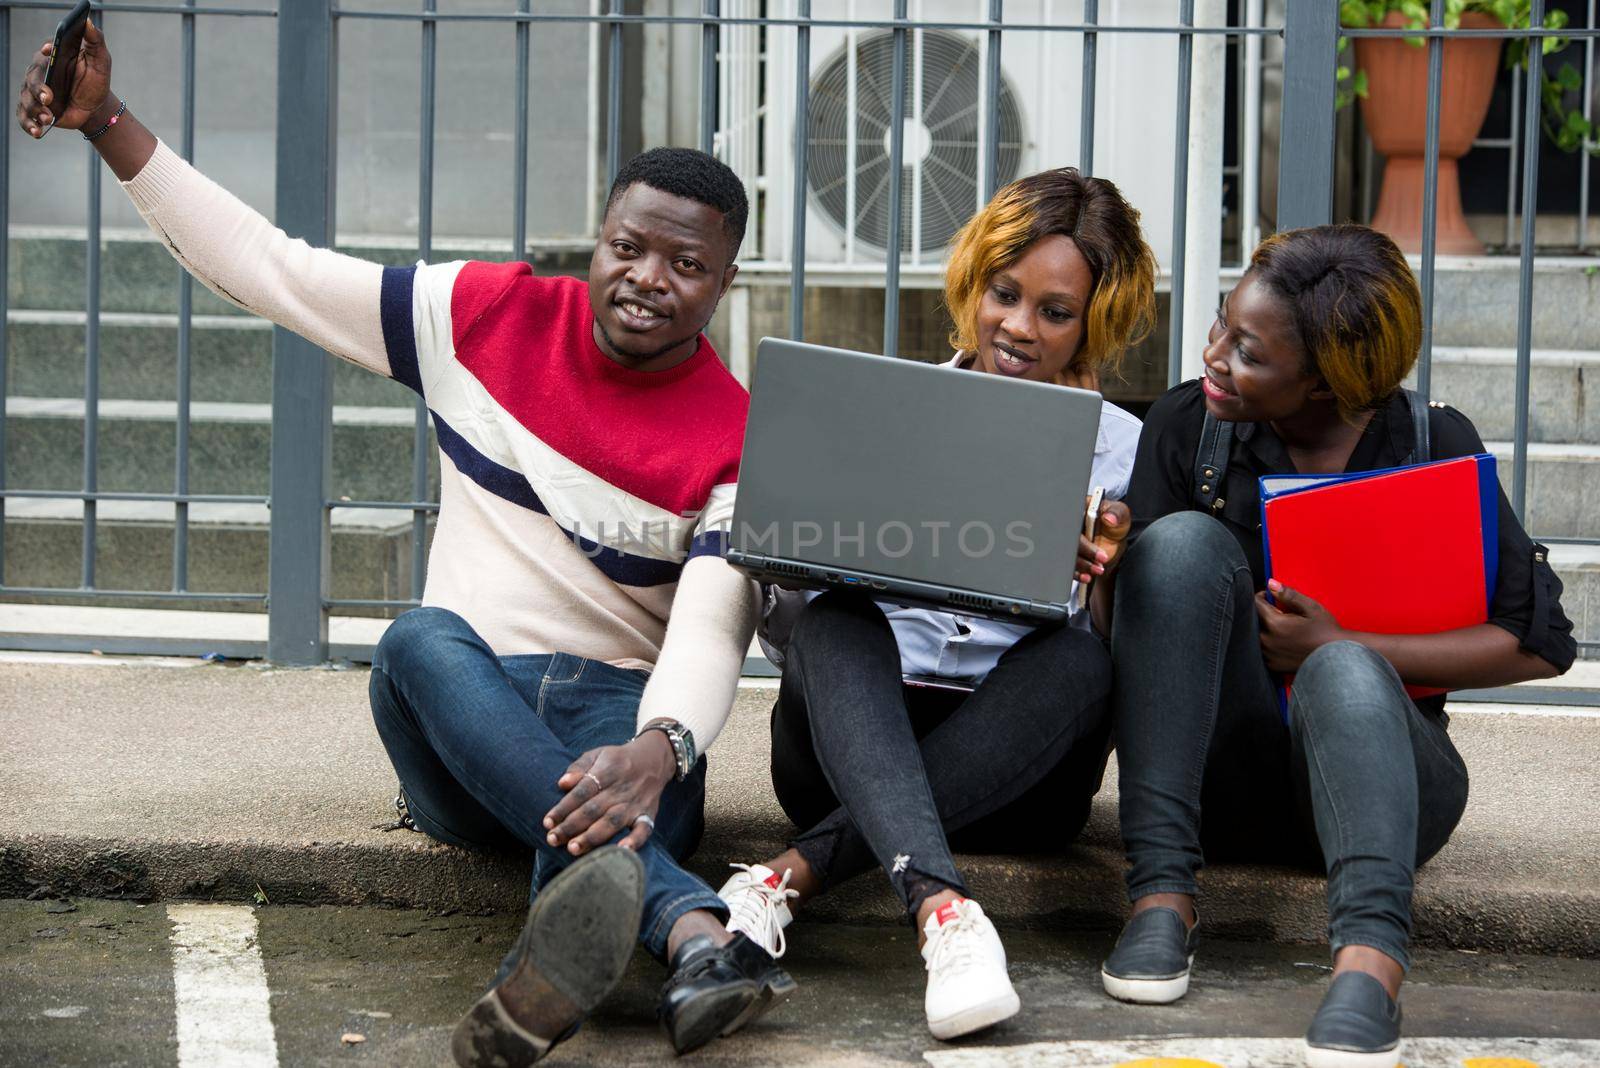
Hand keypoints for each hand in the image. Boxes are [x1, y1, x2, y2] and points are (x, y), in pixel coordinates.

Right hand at [17, 19, 113, 137]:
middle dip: (39, 90)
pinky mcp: (35, 109)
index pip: (46, 52)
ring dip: (35, 110)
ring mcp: (34, 92)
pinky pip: (25, 117)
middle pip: (32, 79)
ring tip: (47, 118)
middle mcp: (39, 72)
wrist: (95, 108)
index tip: (50, 51)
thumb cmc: (96, 80)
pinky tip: (37, 132)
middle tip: (49, 98)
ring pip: (26, 100)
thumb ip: (95, 40)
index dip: (47, 52)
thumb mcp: (100, 60)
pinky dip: (29, 125)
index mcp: (53, 57)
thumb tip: (89, 21)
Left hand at [542, 733, 674, 855]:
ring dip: (592, 837)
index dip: (563, 808)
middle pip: (593, 810)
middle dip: (571, 826)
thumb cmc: (618, 760)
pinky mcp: (648, 814)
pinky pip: (643, 830)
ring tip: (573, 849)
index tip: (547, 822)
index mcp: (607, 771)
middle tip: (552, 839)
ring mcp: (635, 803)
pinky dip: (634, 841)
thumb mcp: (598, 754)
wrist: (655, 759)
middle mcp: (621, 788)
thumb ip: (579, 767)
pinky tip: (621, 851)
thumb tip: (562, 783)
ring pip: (612, 822)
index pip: (582, 792)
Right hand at [1075, 498, 1131, 584]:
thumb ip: (1117, 513)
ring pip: (1067, 554)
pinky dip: (1076, 573)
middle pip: (1068, 539)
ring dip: (1082, 564)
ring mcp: (1068, 543)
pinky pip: (1067, 566)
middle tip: (1102, 558)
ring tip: (1098, 569)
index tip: (1091, 538)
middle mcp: (1069, 526)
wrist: (1114, 542)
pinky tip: (1086, 577)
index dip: (1077, 529)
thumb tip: (1109, 518)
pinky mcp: (1069, 557)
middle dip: (1084, 550)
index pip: (1071, 518)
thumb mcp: (1120, 515)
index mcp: (1077, 510)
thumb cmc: (1115, 523)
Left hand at [1255, 579, 1344, 672]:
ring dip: (1264, 628)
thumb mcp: (1311, 608)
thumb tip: (1271, 584)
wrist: (1338, 658)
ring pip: (1256, 636)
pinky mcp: (1273, 665)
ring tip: (1282, 626)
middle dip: (1263, 612)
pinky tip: (1282, 641)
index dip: (1263, 596)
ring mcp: (1269, 655)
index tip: (1270, 596)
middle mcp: (1268, 641)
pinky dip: (1268, 643)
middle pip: (1254, 620)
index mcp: (1275, 624)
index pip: (1256, 604)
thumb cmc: (1327, 632)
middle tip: (1279, 612)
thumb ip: (1289, 595)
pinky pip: (1262, 650)